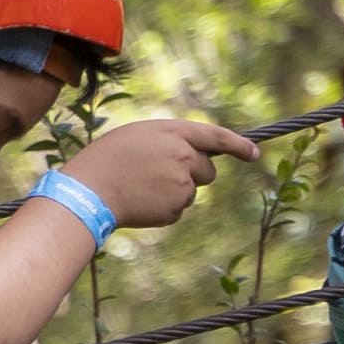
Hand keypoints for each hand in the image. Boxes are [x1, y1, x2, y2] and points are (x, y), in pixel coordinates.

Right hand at [65, 116, 257, 227]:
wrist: (88, 191)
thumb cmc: (107, 159)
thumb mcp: (139, 136)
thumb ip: (171, 140)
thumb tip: (195, 156)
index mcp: (174, 134)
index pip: (217, 137)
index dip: (239, 145)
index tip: (254, 154)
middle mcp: (183, 158)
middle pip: (207, 170)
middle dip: (194, 173)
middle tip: (160, 174)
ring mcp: (181, 185)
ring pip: (190, 191)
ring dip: (173, 191)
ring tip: (141, 187)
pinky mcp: (174, 209)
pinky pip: (177, 209)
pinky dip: (163, 207)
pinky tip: (140, 201)